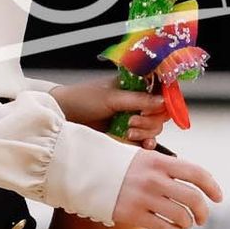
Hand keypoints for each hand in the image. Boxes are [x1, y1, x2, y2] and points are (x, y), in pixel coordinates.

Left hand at [48, 77, 170, 146]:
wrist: (64, 116)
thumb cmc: (83, 99)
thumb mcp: (111, 98)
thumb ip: (138, 100)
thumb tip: (162, 101)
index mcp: (135, 84)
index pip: (161, 89)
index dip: (166, 100)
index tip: (159, 108)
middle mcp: (137, 100)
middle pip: (161, 112)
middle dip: (151, 119)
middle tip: (133, 120)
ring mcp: (133, 117)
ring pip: (154, 126)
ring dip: (145, 131)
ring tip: (128, 131)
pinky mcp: (127, 132)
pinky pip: (145, 139)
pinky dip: (146, 142)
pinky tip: (142, 144)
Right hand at [111, 150, 224, 228]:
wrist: (88, 172)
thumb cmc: (121, 165)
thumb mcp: (145, 157)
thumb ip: (169, 168)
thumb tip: (196, 184)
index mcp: (160, 162)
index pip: (196, 173)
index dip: (212, 186)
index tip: (218, 197)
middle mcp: (155, 179)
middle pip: (193, 198)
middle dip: (203, 211)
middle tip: (202, 218)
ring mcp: (144, 198)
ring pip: (181, 216)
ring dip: (187, 222)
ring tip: (184, 222)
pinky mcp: (133, 215)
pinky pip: (164, 228)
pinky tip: (172, 228)